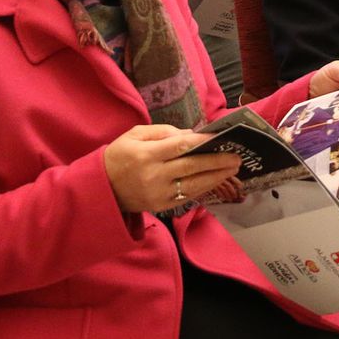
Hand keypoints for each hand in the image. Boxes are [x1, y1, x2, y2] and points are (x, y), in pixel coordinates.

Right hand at [101, 124, 236, 213]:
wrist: (102, 189)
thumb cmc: (119, 156)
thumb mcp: (134, 135)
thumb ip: (162, 132)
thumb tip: (190, 134)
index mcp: (146, 154)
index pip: (179, 146)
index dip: (202, 142)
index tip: (220, 138)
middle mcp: (153, 175)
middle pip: (192, 167)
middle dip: (217, 162)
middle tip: (236, 157)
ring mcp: (158, 193)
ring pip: (194, 185)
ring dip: (216, 177)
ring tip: (232, 168)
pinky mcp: (161, 206)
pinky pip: (187, 196)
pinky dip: (204, 188)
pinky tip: (216, 180)